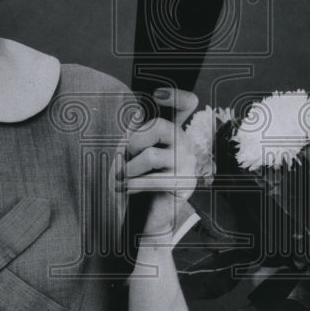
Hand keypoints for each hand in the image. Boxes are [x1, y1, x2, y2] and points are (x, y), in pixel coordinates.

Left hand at [118, 87, 198, 237]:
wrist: (145, 217)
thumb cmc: (135, 180)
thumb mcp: (130, 152)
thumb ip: (134, 133)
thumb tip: (136, 115)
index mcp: (172, 131)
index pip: (186, 104)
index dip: (176, 95)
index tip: (156, 94)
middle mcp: (184, 144)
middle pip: (158, 126)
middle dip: (132, 142)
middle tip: (123, 158)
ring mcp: (187, 163)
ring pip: (151, 155)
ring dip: (129, 168)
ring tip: (122, 177)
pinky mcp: (183, 184)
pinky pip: (152, 179)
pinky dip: (133, 184)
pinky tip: (125, 188)